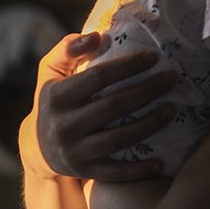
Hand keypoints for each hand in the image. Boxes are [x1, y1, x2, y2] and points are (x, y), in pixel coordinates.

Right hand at [28, 32, 177, 181]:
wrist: (37, 146)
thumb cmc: (54, 99)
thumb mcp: (51, 72)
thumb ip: (69, 49)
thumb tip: (95, 35)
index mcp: (56, 96)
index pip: (97, 77)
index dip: (127, 66)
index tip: (153, 57)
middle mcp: (63, 125)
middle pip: (113, 106)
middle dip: (146, 91)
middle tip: (171, 79)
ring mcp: (74, 151)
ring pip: (118, 139)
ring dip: (149, 125)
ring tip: (171, 111)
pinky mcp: (84, 171)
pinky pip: (115, 173)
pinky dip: (138, 170)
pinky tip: (160, 161)